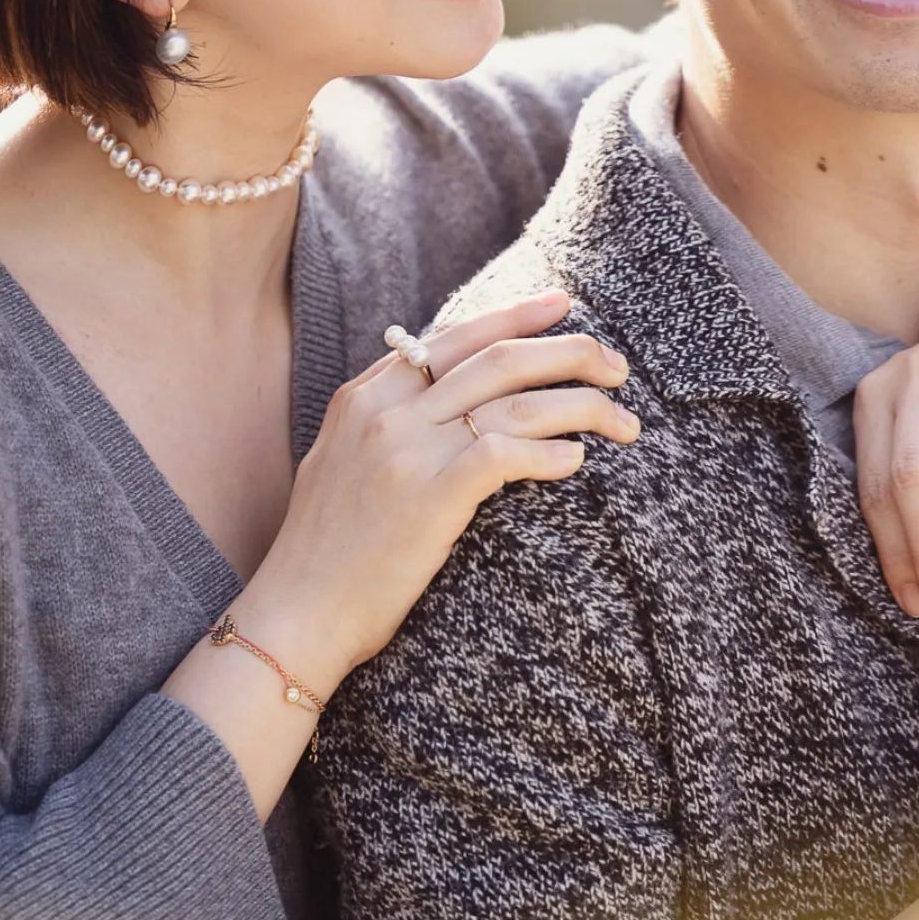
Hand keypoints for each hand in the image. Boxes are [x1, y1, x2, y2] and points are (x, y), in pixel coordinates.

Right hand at [244, 288, 636, 692]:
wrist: (295, 613)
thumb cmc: (325, 551)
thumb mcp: (340, 461)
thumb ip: (383, 419)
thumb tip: (435, 393)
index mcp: (365, 396)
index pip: (454, 336)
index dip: (514, 315)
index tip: (562, 305)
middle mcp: (386, 412)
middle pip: (496, 356)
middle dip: (568, 350)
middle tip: (616, 365)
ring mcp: (406, 452)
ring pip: (515, 401)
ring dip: (582, 405)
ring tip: (623, 420)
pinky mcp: (428, 499)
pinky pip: (504, 453)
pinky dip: (550, 451)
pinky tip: (576, 461)